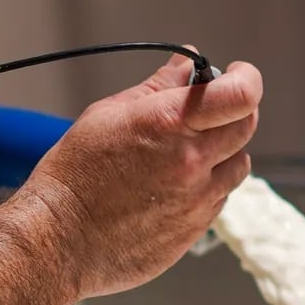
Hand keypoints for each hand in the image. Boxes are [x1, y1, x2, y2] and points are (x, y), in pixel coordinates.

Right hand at [16, 54, 261, 300]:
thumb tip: (186, 64)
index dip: (246, 79)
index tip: (236, 75)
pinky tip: (174, 184)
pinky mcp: (194, 230)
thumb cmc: (74, 175)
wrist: (58, 241)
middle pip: (247, 126)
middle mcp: (192, 162)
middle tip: (213, 109)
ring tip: (189, 151)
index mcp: (170, 124)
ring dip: (224, 151)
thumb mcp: (109, 114)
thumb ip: (157, 87)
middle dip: (235, 110)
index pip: (241, 95)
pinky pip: (219, 198)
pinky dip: (208, 185)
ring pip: (239, 165)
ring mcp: (197, 200)